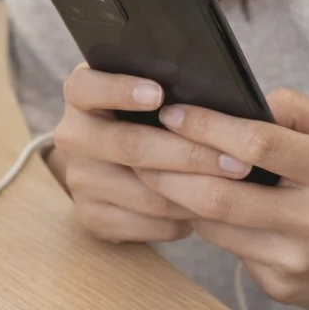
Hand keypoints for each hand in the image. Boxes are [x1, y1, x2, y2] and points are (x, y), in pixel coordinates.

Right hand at [50, 63, 249, 244]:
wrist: (105, 162)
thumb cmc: (139, 115)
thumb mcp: (140, 89)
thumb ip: (162, 85)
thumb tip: (213, 98)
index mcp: (80, 94)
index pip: (87, 87)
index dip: (120, 90)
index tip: (159, 94)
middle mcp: (72, 135)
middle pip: (129, 145)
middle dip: (189, 154)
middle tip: (236, 161)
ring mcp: (79, 179)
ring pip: (145, 193)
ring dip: (194, 194)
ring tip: (232, 190)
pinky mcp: (90, 216)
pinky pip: (145, 223)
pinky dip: (180, 220)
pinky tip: (204, 211)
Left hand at [136, 88, 308, 309]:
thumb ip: (296, 108)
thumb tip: (238, 98)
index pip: (257, 145)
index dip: (207, 126)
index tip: (171, 111)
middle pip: (220, 195)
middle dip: (169, 167)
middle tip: (137, 142)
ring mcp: (295, 260)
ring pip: (213, 226)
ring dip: (175, 196)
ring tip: (147, 166)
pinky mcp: (279, 286)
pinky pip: (227, 248)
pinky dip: (204, 222)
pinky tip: (185, 199)